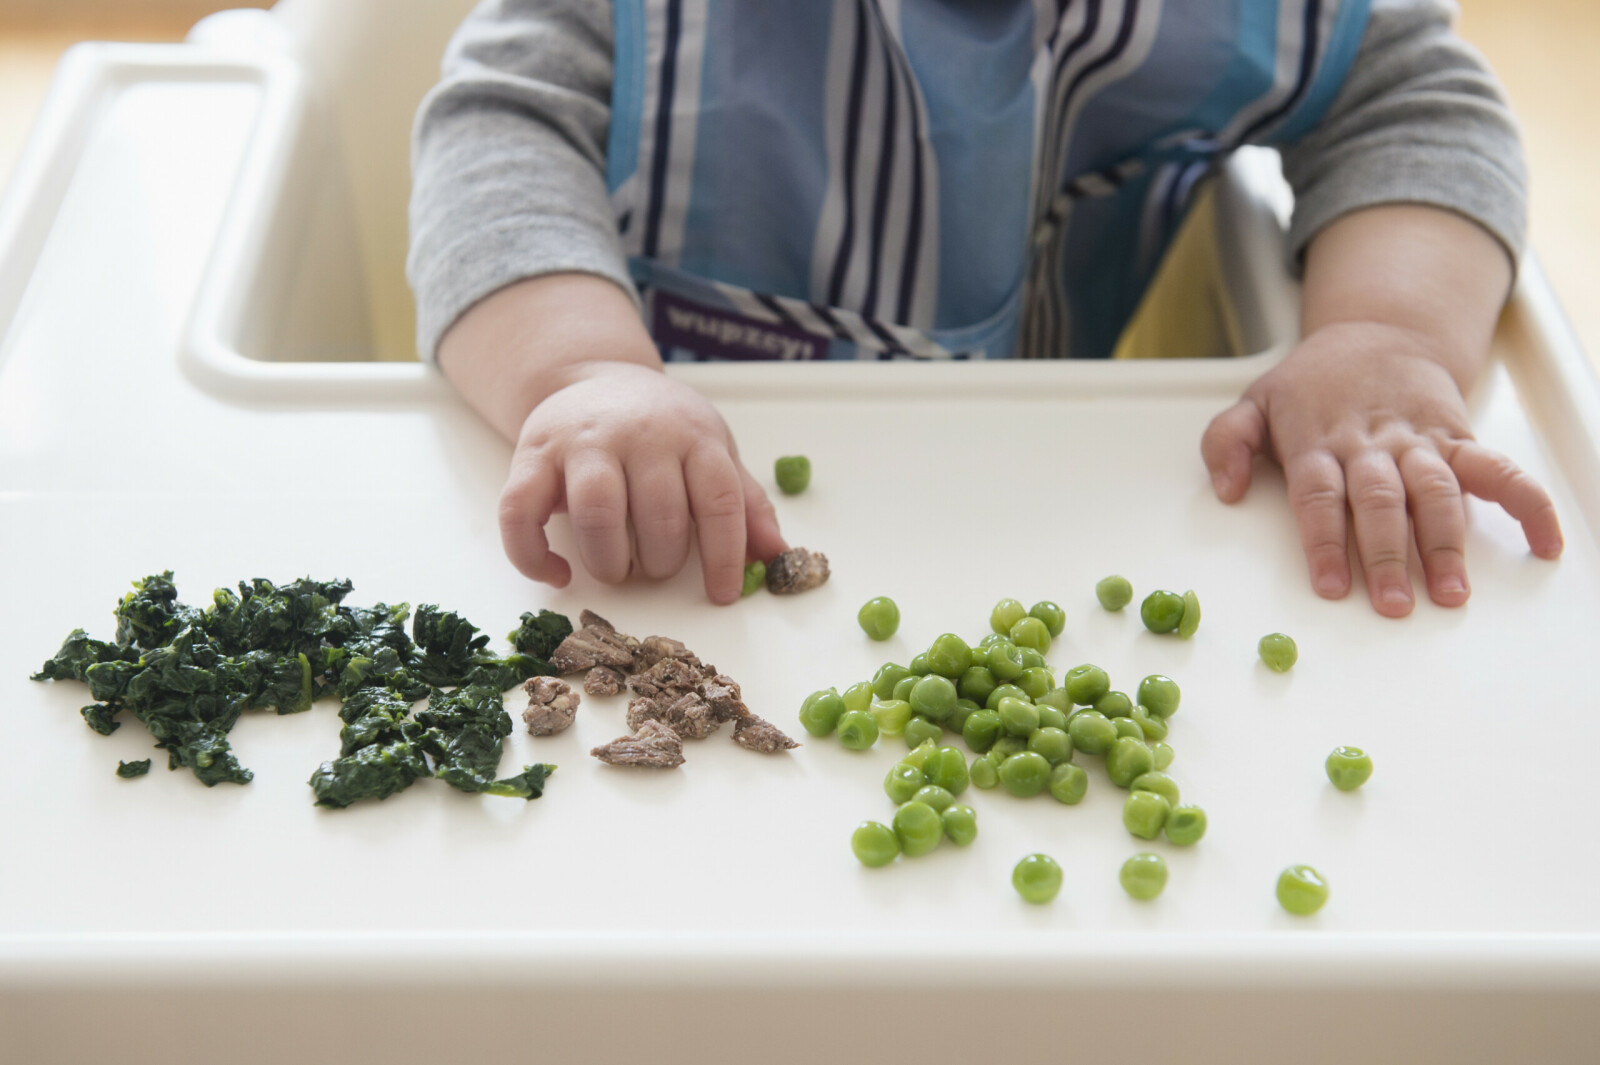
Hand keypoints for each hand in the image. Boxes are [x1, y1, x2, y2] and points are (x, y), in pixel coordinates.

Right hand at [498, 361, 786, 602]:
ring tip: (618, 570)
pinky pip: (520, 512)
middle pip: (658, 511)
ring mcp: (582, 442)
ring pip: (597, 512)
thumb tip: (778, 554)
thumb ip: (744, 501)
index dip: (724, 555)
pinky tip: (559, 573)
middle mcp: (639, 434)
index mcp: (692, 435)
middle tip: (657, 570)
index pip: (718, 499)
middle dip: (662, 560)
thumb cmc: (662, 428)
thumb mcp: (713, 450)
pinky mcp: (532, 455)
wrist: (593, 376)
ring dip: (610, 560)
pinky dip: (534, 556)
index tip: (722, 594)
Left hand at [1202, 321, 1562, 615]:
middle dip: (1388, 554)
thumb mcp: (1255, 401)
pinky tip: (1543, 543)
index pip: (1320, 496)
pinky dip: (1527, 503)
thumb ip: (1227, 442)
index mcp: (1318, 441)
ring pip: (1436, 492)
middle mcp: (1371, 444)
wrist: (1380, 331)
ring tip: (1451, 593)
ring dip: (1446, 543)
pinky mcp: (1458, 439)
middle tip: (1394, 603)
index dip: (1325, 542)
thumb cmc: (1314, 382)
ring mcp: (1418, 442)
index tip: (1330, 586)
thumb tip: (1225, 489)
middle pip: (1380, 500)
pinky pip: (1497, 471)